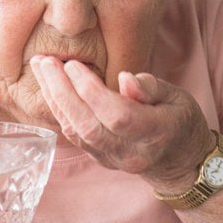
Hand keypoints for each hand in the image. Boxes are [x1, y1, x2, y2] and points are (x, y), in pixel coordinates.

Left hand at [29, 55, 211, 190]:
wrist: (180, 161)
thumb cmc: (180, 120)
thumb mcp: (178, 97)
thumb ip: (151, 87)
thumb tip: (125, 79)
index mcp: (156, 133)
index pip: (118, 115)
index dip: (92, 91)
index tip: (74, 64)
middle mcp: (132, 152)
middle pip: (89, 125)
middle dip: (63, 92)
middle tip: (46, 62)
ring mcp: (114, 160)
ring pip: (76, 132)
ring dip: (55, 99)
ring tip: (41, 69)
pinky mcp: (100, 160)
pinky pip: (74, 136)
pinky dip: (60, 110)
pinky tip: (50, 87)